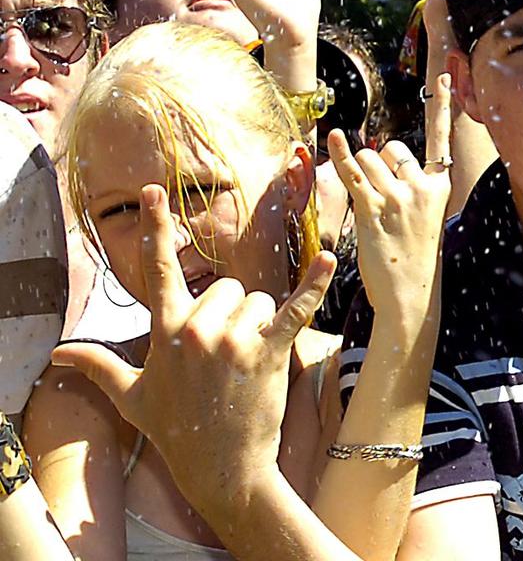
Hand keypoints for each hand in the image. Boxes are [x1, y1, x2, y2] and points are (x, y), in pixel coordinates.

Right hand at [48, 185, 334, 507]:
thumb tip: (57, 355)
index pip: (158, 270)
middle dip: (235, 313)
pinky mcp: (268, 351)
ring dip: (261, 324)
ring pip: (260, 300)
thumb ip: (98, 367)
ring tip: (248, 365)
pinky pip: (296, 308)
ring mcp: (233, 339)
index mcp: (166, 332)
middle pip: (229, 287)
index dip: (158, 228)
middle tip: (228, 359)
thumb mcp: (132, 397)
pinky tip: (328, 260)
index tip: (155, 191)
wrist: (221, 468)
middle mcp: (197, 329)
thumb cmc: (177, 431)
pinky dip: (314, 284)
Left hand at [328, 73, 453, 320]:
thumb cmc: (416, 255)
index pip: (442, 136)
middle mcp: (422, 186)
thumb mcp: (426, 216)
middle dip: (378, 164)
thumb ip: (411, 184)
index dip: (442, 103)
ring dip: (360, 175)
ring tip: (371, 209)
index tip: (445, 72)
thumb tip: (381, 154)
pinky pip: (352, 172)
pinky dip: (340, 154)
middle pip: (390, 148)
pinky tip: (334, 137)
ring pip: (368, 159)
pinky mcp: (372, 208)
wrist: (411, 293)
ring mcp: (397, 197)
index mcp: (440, 186)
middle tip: (383, 199)